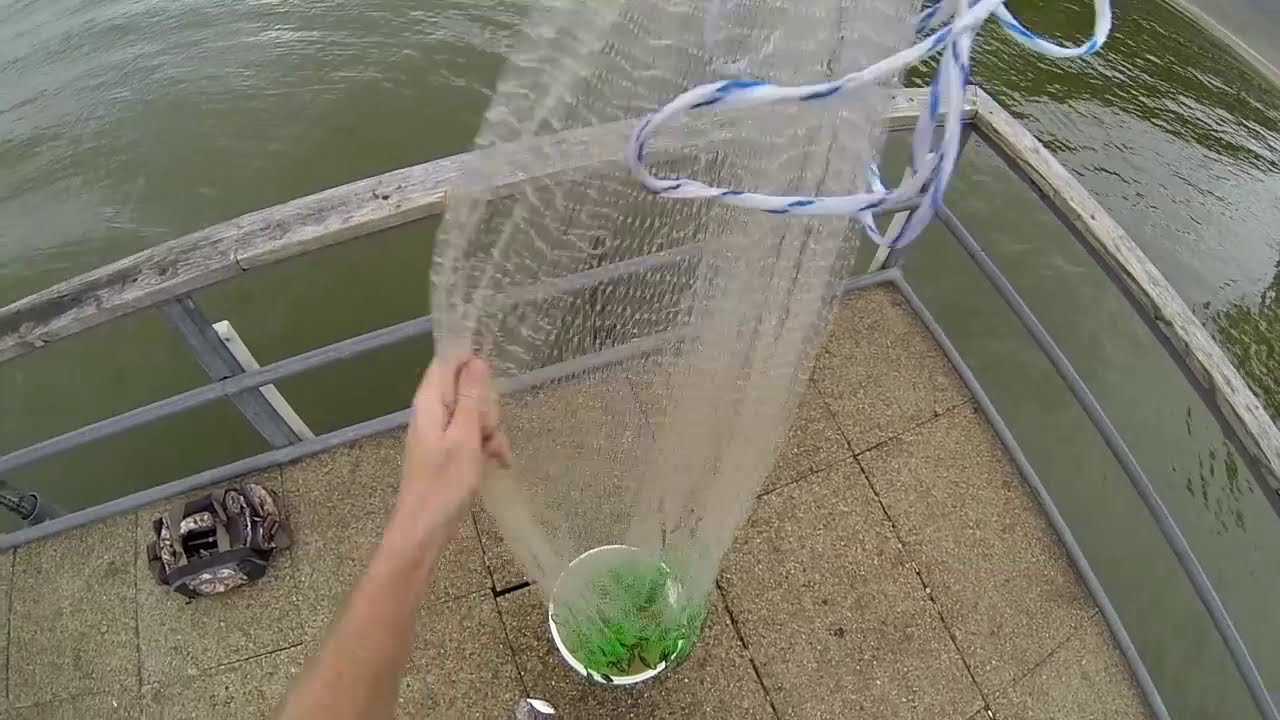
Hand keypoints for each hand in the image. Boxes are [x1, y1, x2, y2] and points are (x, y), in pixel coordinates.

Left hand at [388, 354, 511, 549]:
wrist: (425, 530)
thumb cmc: (444, 483)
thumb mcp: (464, 437)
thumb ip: (470, 397)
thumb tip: (476, 360)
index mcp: (430, 402)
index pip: (446, 362)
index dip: (470, 363)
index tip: (491, 381)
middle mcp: (432, 412)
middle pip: (466, 389)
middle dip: (486, 406)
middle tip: (486, 428)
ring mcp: (440, 433)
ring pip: (473, 414)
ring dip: (490, 430)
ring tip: (495, 453)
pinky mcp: (448, 452)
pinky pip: (472, 437)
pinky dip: (486, 447)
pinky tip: (499, 463)